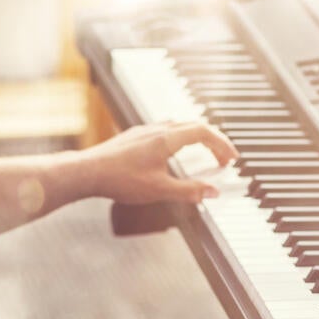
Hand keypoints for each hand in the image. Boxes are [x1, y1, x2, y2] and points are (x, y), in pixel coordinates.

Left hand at [83, 121, 238, 203]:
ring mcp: (144, 131)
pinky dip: (179, 139)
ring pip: (178, 126)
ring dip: (196, 138)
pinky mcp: (133, 137)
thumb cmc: (119, 179)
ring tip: (204, 153)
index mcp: (167, 138)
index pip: (204, 132)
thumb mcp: (159, 190)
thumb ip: (189, 191)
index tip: (232, 158)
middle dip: (213, 142)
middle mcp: (157, 129)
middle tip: (223, 159)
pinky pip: (164, 130)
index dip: (222, 144)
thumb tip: (213, 192)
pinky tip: (173, 153)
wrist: (86, 172)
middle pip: (193, 126)